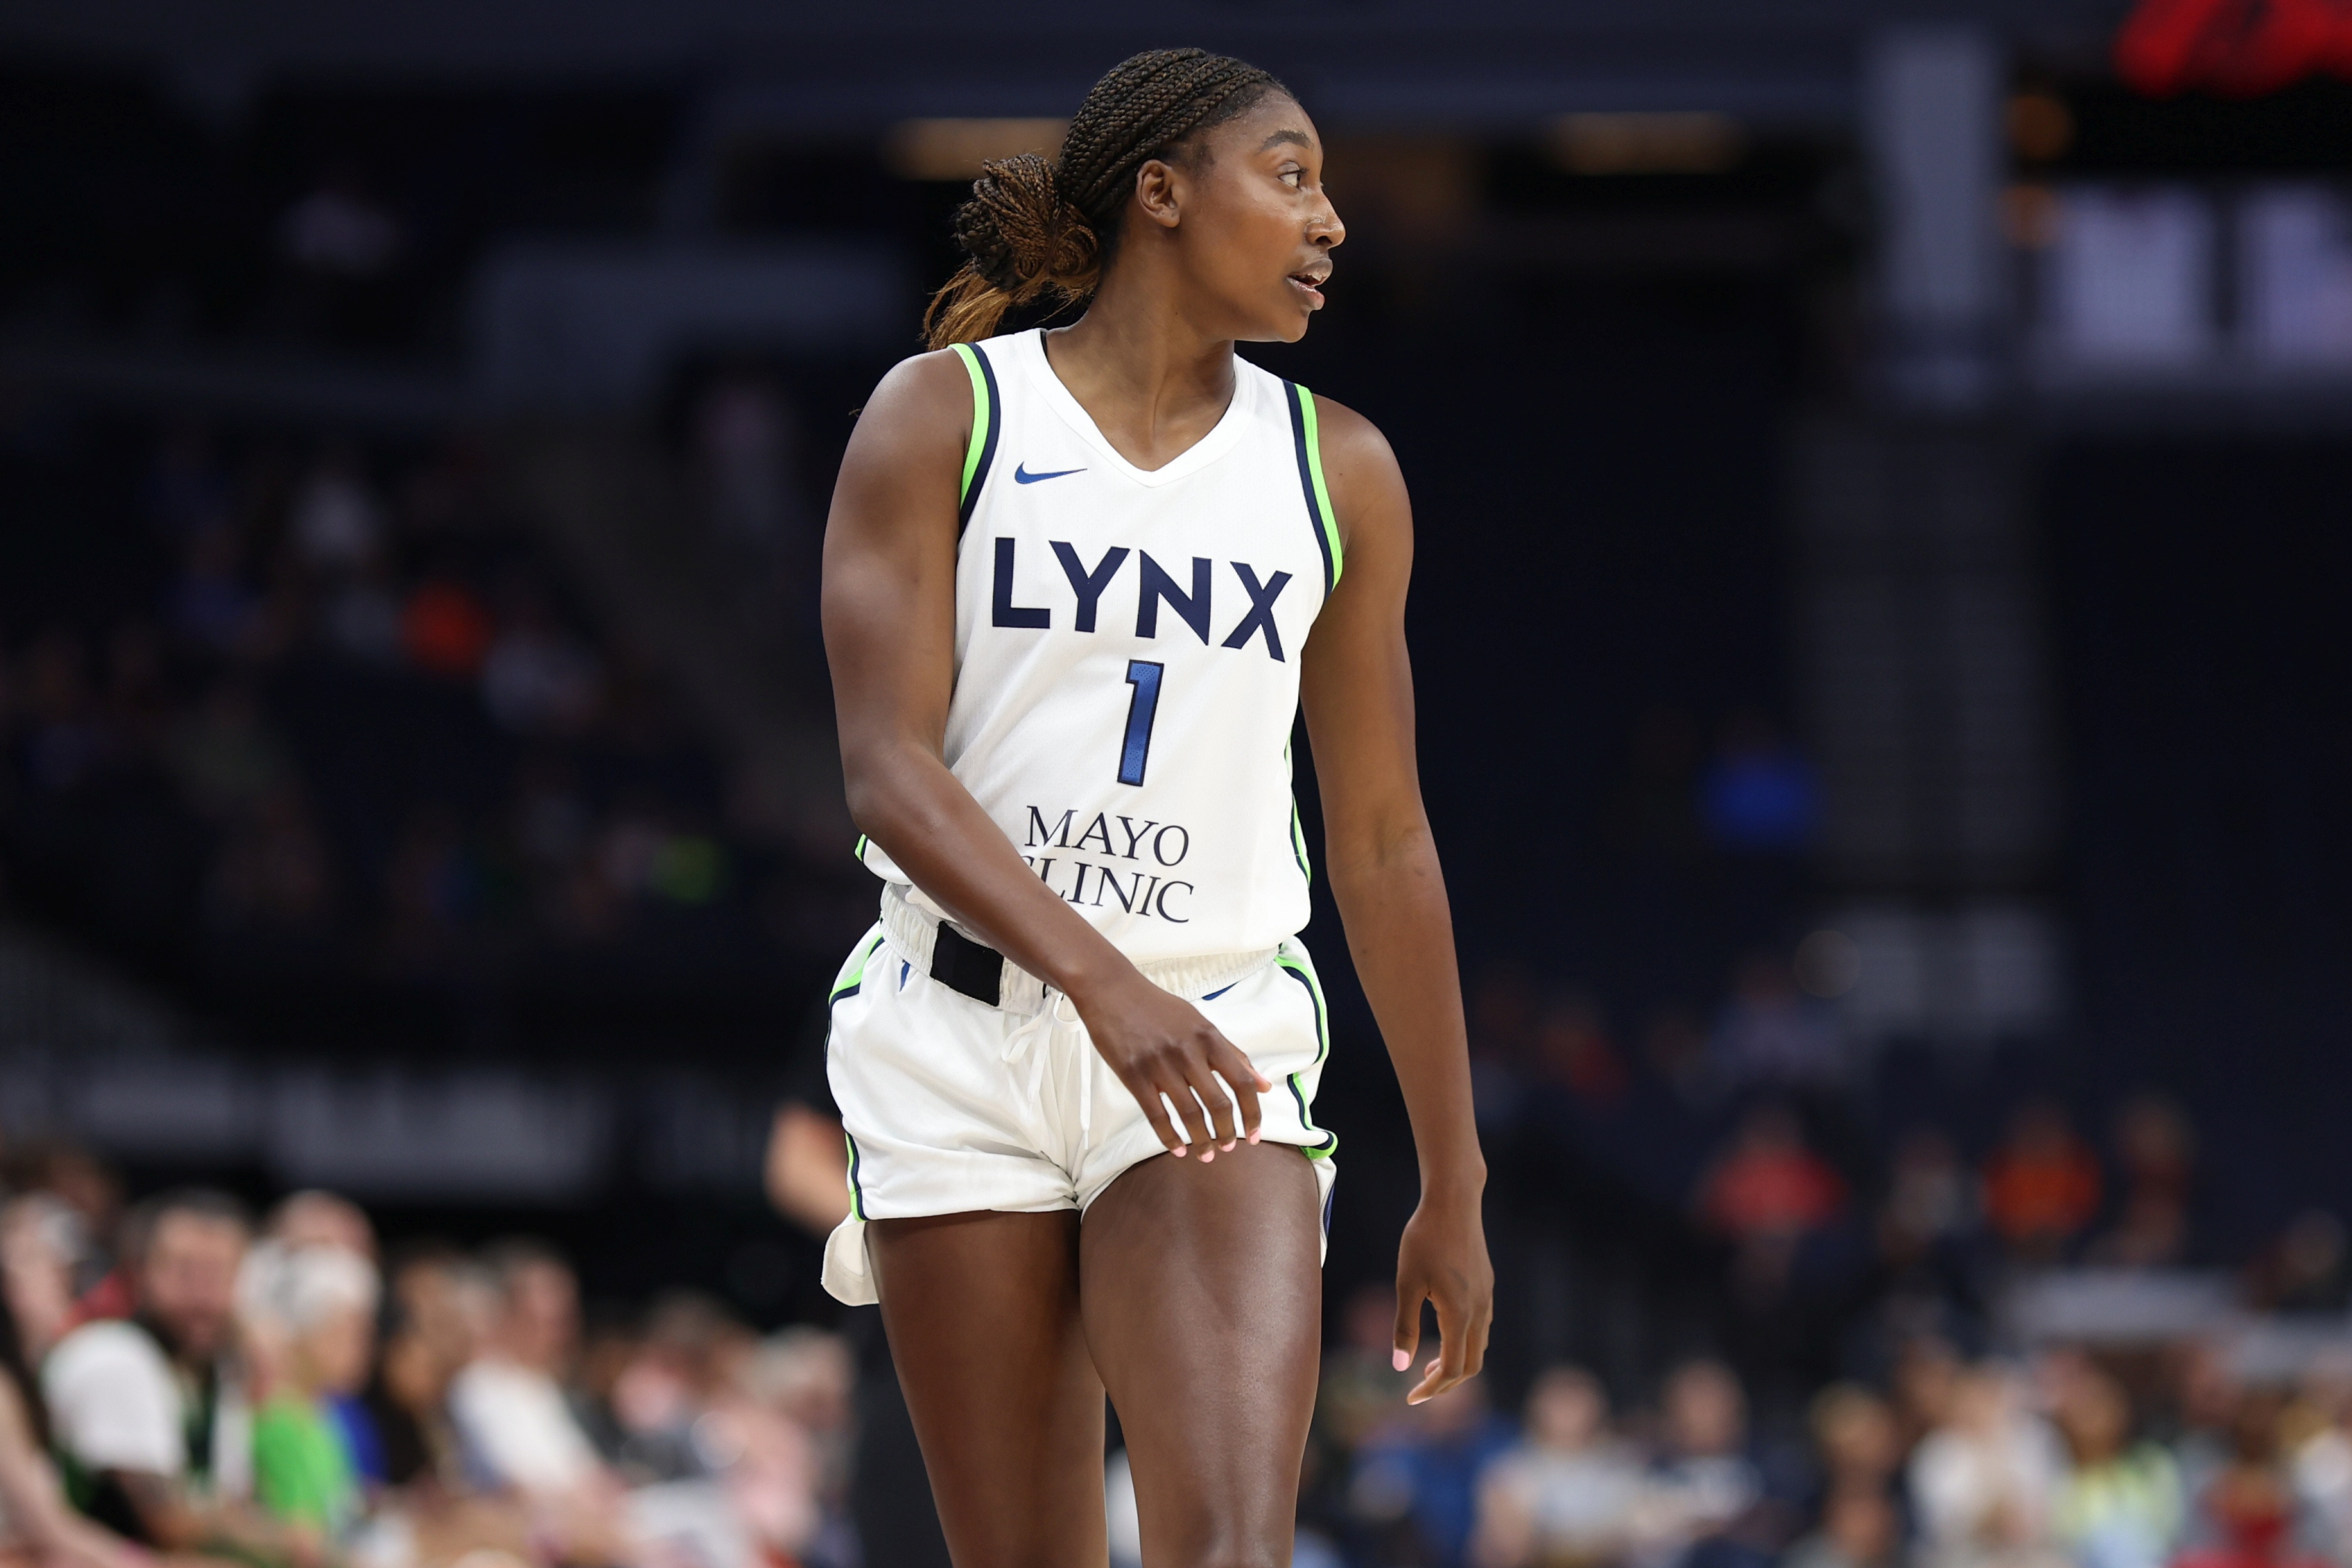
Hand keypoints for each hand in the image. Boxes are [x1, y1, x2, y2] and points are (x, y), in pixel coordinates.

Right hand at [1074, 971, 1271, 1159]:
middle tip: (1228, 1148)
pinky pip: (1156, 1115)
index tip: (1255, 1134)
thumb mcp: (1200, 1023)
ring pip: (1189, 1114)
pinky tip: (1177, 1149)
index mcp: (1208, 1036)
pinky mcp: (1134, 1074)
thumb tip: (1263, 1086)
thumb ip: (1233, 1054)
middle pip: (1218, 1103)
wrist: (1112, 990)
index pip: (1241, 1081)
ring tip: (1205, 1154)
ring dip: (1201, 1140)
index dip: (1252, 1113)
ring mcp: (1159, 1064)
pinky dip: (1169, 1138)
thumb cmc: (1159, 1008)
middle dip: (1227, 1133)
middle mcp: (1188, 1051)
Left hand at [1393, 1181, 1491, 1403]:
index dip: (1431, 1389)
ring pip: (1479, 1347)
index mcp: (1460, 1315)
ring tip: (1429, 1365)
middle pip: (1471, 1366)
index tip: (1410, 1398)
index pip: (1451, 1369)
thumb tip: (1399, 1367)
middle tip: (1420, 1388)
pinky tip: (1445, 1332)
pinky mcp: (1487, 1286)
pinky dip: (1464, 1343)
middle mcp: (1480, 1311)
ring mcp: (1487, 1298)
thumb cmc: (1424, 1240)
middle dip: (1446, 1383)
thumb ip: (1405, 1326)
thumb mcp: (1407, 1283)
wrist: (1454, 1203)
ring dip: (1456, 1363)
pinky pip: (1481, 1327)